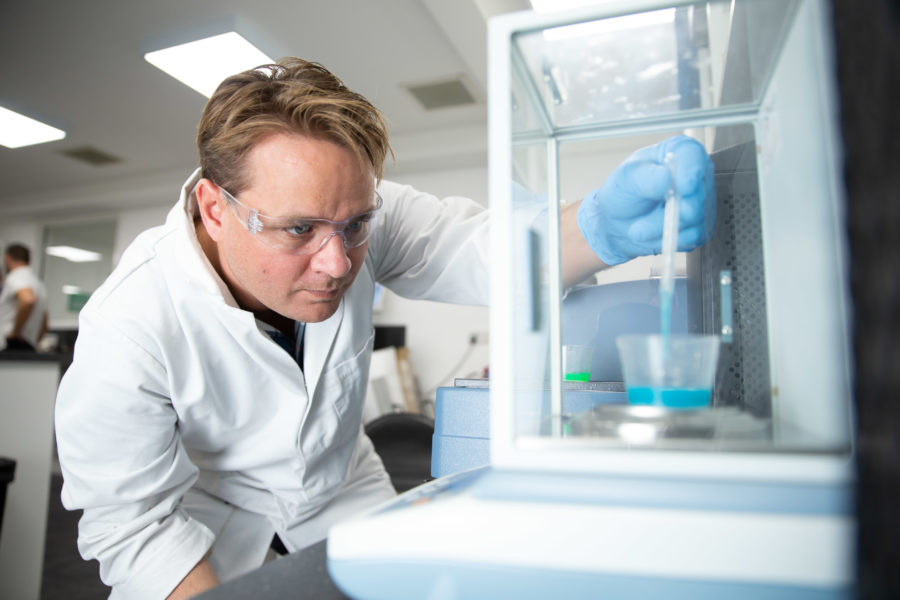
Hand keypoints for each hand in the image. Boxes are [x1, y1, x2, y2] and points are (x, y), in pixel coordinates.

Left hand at [576, 135, 715, 265]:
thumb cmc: (622, 193)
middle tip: (643, 222)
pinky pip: (693, 236)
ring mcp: (700, 201)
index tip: (684, 188)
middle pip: (700, 192)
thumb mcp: (626, 179)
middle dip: (672, 211)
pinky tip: (652, 234)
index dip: (692, 171)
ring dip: (662, 229)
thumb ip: (647, 177)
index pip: (694, 155)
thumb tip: (668, 178)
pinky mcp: (699, 225)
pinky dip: (669, 239)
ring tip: (639, 229)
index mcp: (678, 152)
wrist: (616, 223)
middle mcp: (695, 174)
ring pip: (695, 219)